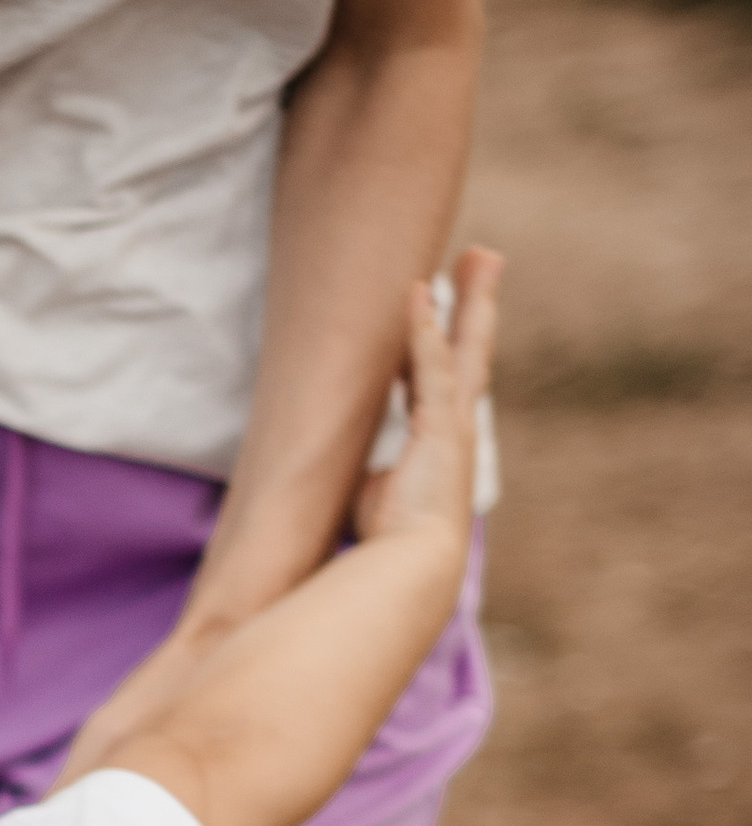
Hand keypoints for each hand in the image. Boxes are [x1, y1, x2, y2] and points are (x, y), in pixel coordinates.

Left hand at [353, 251, 500, 552]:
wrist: (409, 571)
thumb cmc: (389, 543)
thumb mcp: (373, 496)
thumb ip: (366, 475)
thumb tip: (339, 477)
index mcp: (439, 441)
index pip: (442, 376)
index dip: (444, 337)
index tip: (443, 303)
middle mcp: (454, 426)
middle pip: (471, 349)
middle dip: (479, 303)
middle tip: (486, 258)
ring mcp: (452, 424)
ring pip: (464, 347)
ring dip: (469, 298)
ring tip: (479, 254)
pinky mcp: (441, 427)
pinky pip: (430, 366)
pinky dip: (424, 329)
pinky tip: (419, 292)